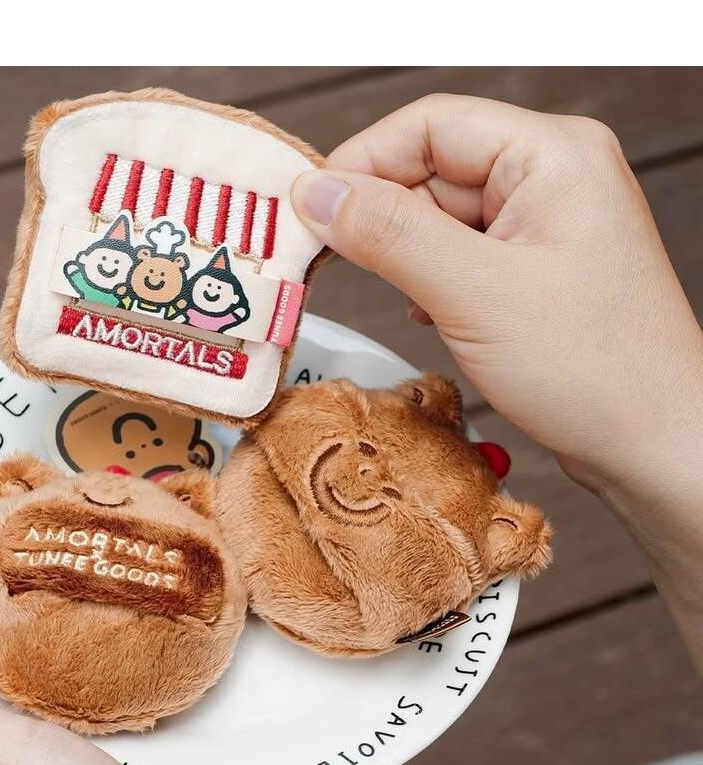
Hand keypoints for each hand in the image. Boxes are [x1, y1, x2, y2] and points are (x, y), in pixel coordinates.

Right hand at [292, 94, 702, 494]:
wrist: (653, 442)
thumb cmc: (591, 368)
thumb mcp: (474, 293)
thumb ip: (390, 235)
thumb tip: (315, 194)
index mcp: (550, 155)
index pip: (430, 125)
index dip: (360, 161)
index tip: (307, 209)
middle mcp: (550, 177)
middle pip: (432, 169)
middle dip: (376, 214)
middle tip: (322, 259)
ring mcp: (542, 226)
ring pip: (440, 218)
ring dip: (401, 254)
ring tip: (386, 294)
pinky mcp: (533, 271)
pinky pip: (459, 255)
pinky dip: (427, 280)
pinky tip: (424, 313)